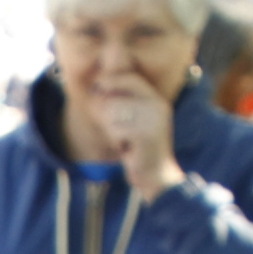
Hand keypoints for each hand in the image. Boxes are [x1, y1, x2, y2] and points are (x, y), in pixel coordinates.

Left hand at [77, 70, 183, 201]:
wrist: (157, 176)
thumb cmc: (138, 147)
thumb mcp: (130, 120)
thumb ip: (117, 102)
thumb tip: (94, 89)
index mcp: (155, 99)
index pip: (129, 78)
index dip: (109, 81)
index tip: (96, 88)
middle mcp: (157, 105)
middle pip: (113, 98)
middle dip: (104, 115)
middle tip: (116, 131)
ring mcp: (154, 120)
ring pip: (112, 113)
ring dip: (110, 130)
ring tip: (124, 140)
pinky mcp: (147, 135)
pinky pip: (116, 130)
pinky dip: (116, 141)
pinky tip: (127, 148)